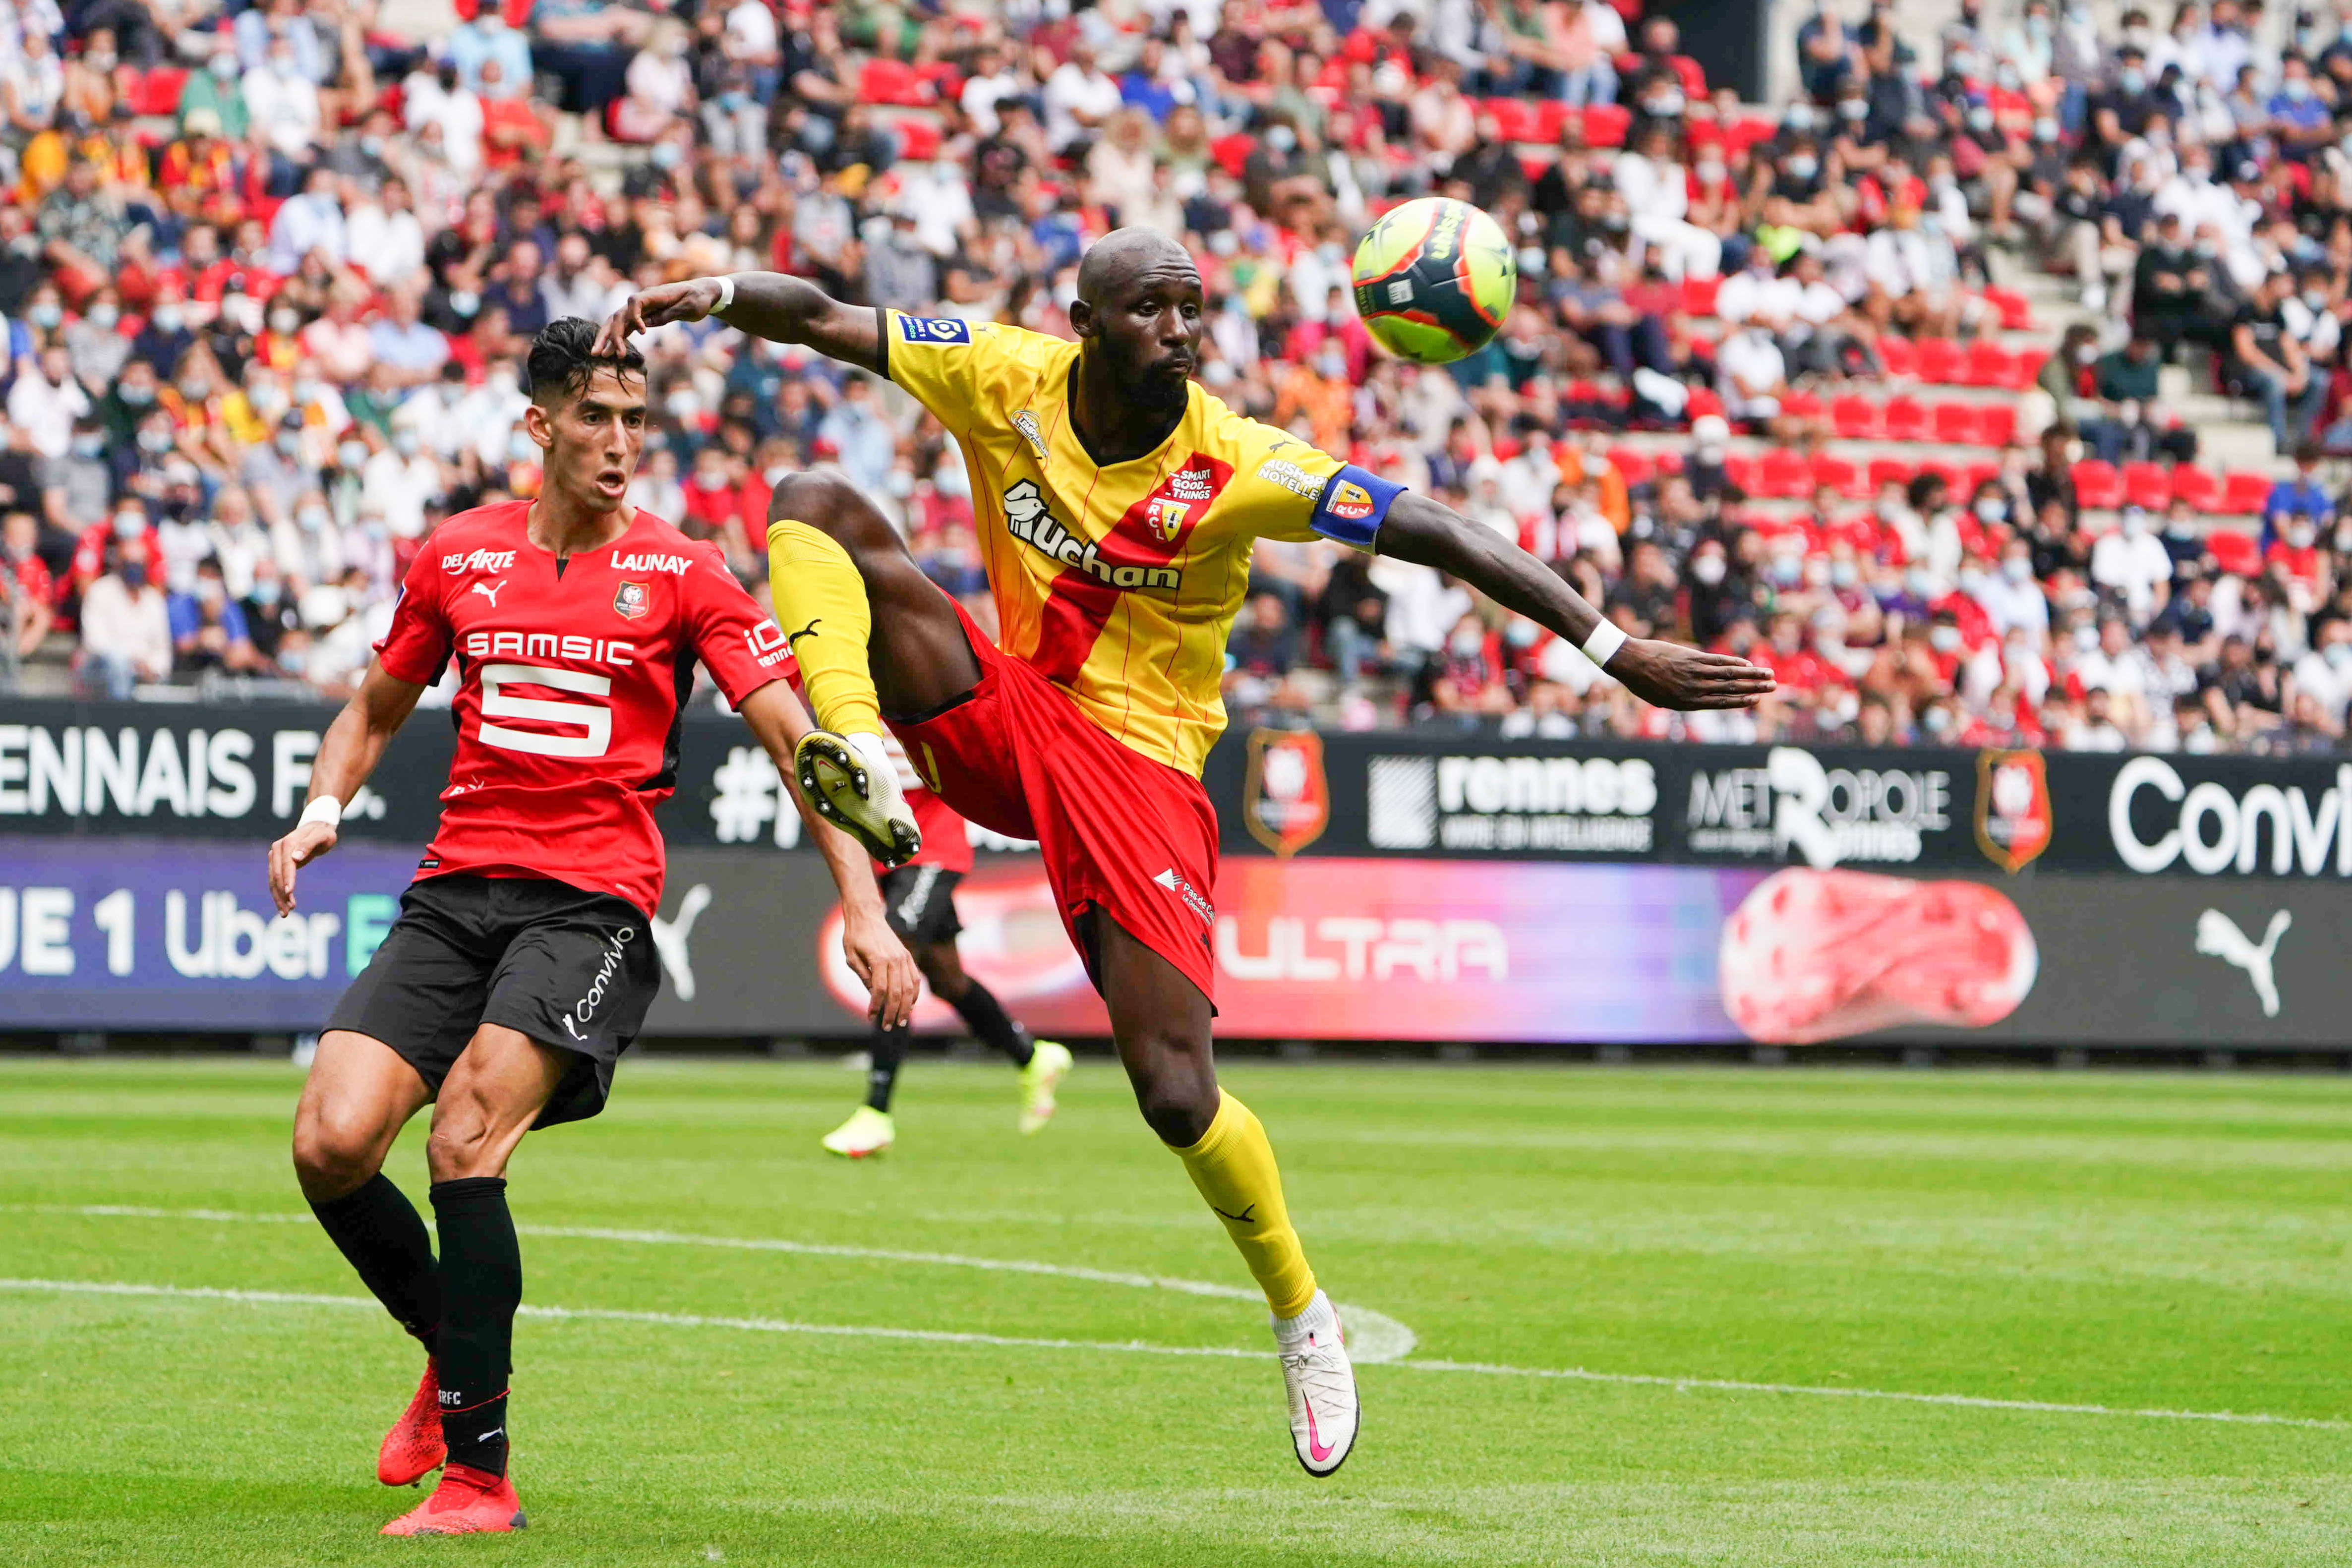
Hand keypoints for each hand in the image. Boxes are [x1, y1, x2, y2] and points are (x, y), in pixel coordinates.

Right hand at [267, 819, 337, 914]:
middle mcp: (277, 850)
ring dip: (278, 897)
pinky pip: (274, 881)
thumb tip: (295, 857)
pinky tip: (283, 905)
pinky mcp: (276, 863)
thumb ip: (309, 844)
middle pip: (276, 876)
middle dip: (281, 894)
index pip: (286, 865)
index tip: (290, 893)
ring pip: (272, 881)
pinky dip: (277, 893)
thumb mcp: (322, 836)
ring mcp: (274, 857)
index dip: (287, 879)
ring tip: (286, 913)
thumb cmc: (322, 833)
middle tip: (290, 910)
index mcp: (287, 843)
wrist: (317, 827)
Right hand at [593, 277, 724, 357]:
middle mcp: (643, 301)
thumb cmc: (697, 299)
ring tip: (599, 355)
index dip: (634, 316)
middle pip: (619, 314)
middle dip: (609, 333)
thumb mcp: (690, 307)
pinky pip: (625, 328)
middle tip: (601, 353)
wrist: (701, 294)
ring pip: (618, 322)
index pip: (635, 302)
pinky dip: (617, 339)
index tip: (643, 332)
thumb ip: (669, 314)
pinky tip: (609, 352)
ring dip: (607, 338)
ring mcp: (640, 310)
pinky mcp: (642, 318)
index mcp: (654, 295)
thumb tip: (649, 323)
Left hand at [839, 906, 919, 1028]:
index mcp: (878, 959)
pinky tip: (910, 1005)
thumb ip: (863, 976)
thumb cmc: (855, 936)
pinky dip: (915, 994)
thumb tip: (874, 994)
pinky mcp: (908, 956)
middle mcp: (894, 959)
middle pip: (897, 992)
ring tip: (901, 1021)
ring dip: (906, 1007)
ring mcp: (903, 957)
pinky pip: (915, 978)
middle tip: (888, 1026)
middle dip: (892, 1012)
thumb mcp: (851, 957)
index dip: (876, 1006)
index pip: (880, 989)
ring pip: (909, 988)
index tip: (870, 1017)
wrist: (867, 916)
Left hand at [1610, 638, 1777, 710]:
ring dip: (1751, 675)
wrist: (1629, 662)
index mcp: (1686, 703)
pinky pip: (1717, 662)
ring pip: (1728, 676)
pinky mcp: (1691, 659)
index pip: (1720, 703)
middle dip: (1754, 688)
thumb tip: (1699, 698)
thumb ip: (1683, 698)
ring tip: (1768, 675)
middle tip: (1772, 687)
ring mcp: (1693, 674)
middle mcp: (1693, 690)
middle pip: (1730, 690)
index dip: (1741, 701)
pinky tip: (1747, 663)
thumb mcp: (1661, 698)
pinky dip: (1734, 663)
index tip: (1757, 700)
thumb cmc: (1643, 682)